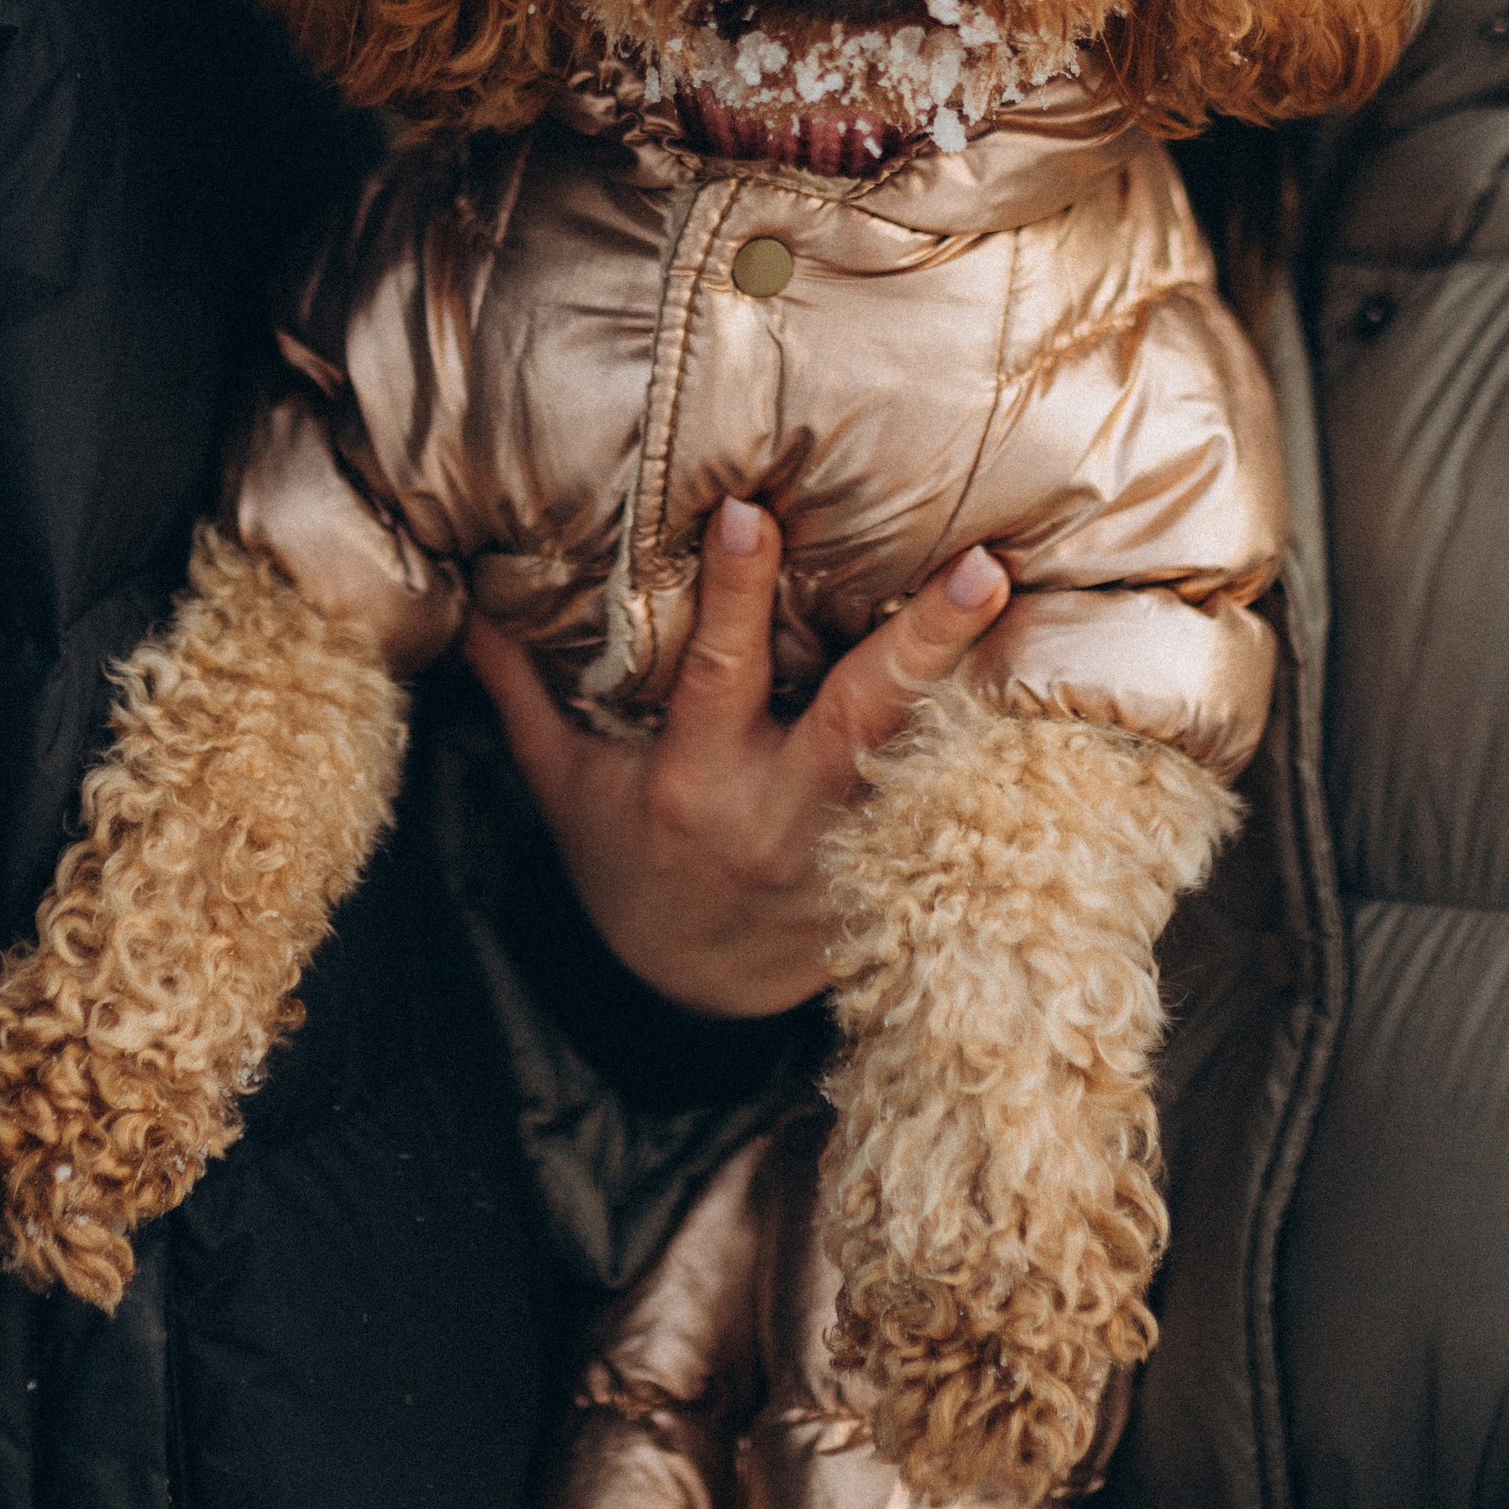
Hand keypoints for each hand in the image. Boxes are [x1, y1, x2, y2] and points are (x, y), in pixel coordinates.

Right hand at [462, 499, 1011, 1016]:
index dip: (731, 595)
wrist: (687, 997)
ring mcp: (847, 850)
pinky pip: (953, 809)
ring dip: (979, 683)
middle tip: (981, 566)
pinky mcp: (894, 876)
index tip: (751, 511)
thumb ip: (522, 695)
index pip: (715, 674)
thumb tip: (462, 599)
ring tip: (1025, 604)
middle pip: (860, 718)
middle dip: (920, 644)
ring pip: (925, 757)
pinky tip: (1046, 691)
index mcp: (692, 783)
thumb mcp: (564, 791)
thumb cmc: (625, 869)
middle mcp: (779, 813)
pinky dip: (992, 754)